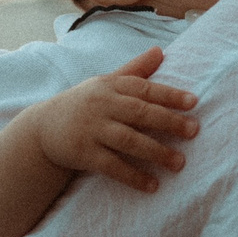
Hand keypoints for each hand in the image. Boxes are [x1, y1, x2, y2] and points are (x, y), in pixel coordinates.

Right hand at [30, 49, 197, 191]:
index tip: (194, 102)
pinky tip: (153, 185)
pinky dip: (133, 176)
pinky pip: (112, 166)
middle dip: (169, 122)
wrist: (43, 127)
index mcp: (110, 86)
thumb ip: (135, 70)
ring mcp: (91, 129)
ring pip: (129, 140)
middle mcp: (102, 105)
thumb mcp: (106, 82)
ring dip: (156, 152)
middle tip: (194, 131)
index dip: (169, 95)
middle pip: (140, 113)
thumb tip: (161, 51)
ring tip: (180, 163)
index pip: (144, 88)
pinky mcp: (83, 153)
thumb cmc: (85, 103)